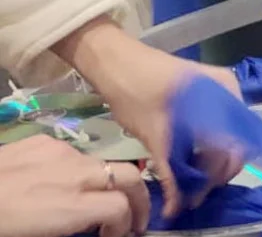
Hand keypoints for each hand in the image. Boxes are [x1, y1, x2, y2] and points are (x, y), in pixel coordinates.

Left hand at [0, 135, 147, 236]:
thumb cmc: (3, 225)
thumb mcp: (44, 234)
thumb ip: (76, 226)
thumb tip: (95, 226)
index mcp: (71, 206)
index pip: (122, 208)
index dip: (127, 225)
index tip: (118, 236)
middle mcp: (74, 174)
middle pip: (128, 177)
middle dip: (140, 198)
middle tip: (136, 218)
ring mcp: (60, 153)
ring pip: (103, 163)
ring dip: (109, 182)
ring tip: (99, 200)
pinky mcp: (42, 141)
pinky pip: (73, 154)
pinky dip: (79, 170)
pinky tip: (61, 182)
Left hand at [53, 17, 243, 218]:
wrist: (112, 62)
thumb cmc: (134, 90)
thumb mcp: (154, 132)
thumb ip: (171, 167)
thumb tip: (179, 204)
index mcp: (226, 93)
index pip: (239, 140)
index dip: (222, 170)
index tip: (201, 191)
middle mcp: (229, 93)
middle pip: (234, 140)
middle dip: (215, 170)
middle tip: (192, 193)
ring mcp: (217, 94)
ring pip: (224, 137)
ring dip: (207, 162)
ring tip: (186, 183)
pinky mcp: (202, 99)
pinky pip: (213, 129)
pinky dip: (202, 148)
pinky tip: (186, 164)